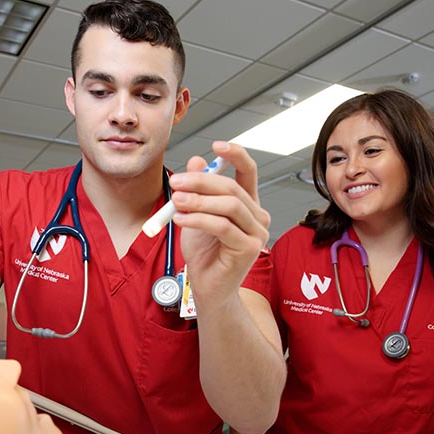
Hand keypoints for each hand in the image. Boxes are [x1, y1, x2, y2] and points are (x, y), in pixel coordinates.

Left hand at [170, 141, 269, 302]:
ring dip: (199, 200)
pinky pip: (222, 227)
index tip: (216, 144)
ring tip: (176, 201)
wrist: (207, 288)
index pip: (248, 172)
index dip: (235, 155)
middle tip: (175, 181)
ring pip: (229, 205)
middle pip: (232, 188)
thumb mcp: (195, 216)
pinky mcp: (248, 248)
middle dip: (201, 181)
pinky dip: (199, 219)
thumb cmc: (204, 254)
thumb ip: (197, 190)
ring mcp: (256, 233)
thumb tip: (197, 161)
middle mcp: (257, 217)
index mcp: (247, 205)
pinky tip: (181, 219)